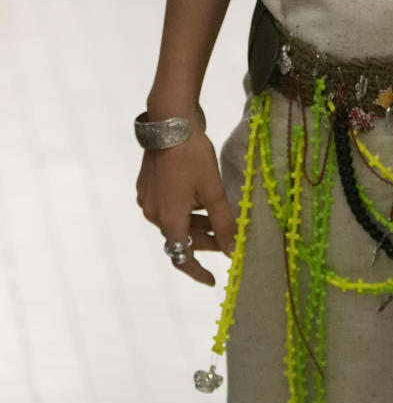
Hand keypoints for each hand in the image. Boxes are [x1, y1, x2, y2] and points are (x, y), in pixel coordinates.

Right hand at [136, 132, 236, 286]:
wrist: (170, 122)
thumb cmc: (193, 157)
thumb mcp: (213, 190)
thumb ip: (223, 223)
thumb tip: (233, 252)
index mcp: (168, 220)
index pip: (181, 258)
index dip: (197, 271)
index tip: (213, 280)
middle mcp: (154, 213)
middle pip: (180, 237)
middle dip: (205, 240)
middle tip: (228, 236)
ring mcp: (149, 198)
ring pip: (176, 220)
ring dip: (197, 223)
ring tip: (220, 215)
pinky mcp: (148, 184)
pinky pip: (169, 205)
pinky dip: (187, 208)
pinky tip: (203, 196)